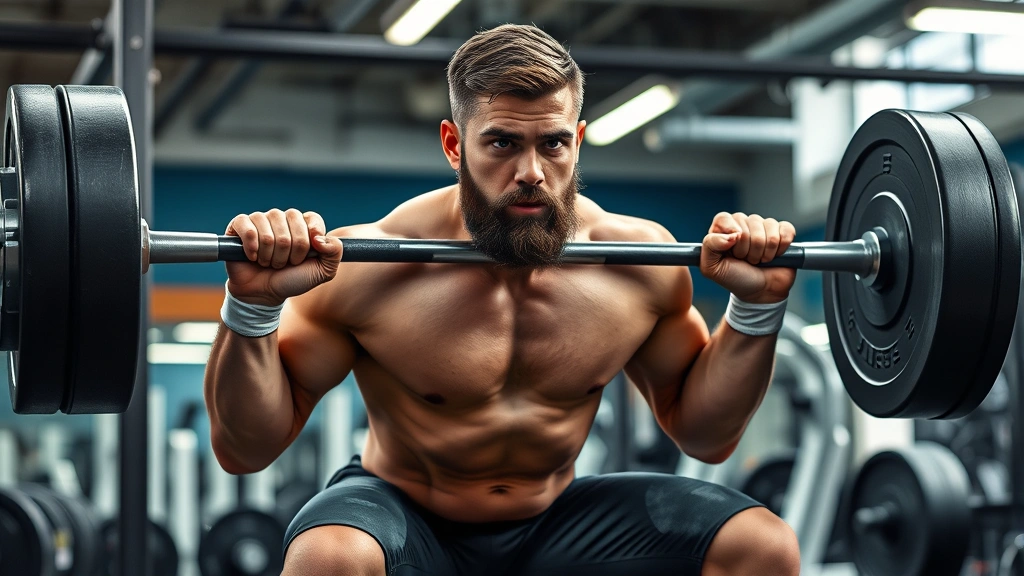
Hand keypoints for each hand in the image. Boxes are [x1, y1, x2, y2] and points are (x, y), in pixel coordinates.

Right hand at [224, 209, 342, 305]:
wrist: (264, 294)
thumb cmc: (292, 280)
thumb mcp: (322, 272)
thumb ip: (334, 252)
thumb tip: (320, 238)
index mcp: (302, 225)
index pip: (312, 218)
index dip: (311, 235)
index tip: (310, 251)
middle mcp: (282, 219)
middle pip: (291, 223)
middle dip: (290, 251)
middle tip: (285, 263)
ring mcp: (260, 221)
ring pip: (269, 231)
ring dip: (270, 255)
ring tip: (268, 263)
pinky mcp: (239, 226)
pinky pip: (247, 227)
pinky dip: (252, 247)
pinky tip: (253, 257)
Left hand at [700, 212, 796, 303]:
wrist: (761, 293)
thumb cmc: (736, 279)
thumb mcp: (712, 268)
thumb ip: (710, 245)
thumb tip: (732, 234)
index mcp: (723, 230)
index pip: (724, 218)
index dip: (731, 233)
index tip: (734, 252)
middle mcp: (743, 225)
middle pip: (749, 222)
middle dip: (749, 249)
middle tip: (747, 260)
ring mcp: (763, 227)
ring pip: (768, 226)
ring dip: (765, 251)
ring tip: (759, 260)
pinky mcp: (782, 232)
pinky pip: (786, 229)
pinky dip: (782, 246)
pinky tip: (775, 256)